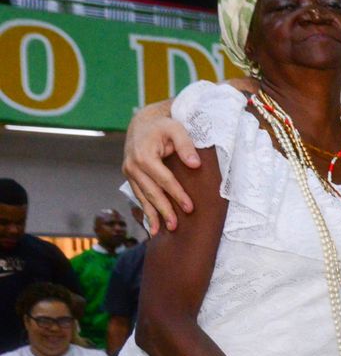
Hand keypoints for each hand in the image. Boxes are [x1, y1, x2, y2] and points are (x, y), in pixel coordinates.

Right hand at [123, 112, 200, 232]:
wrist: (143, 123)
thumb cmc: (163, 126)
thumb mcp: (177, 129)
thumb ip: (186, 145)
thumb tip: (195, 164)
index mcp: (144, 155)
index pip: (164, 180)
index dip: (177, 195)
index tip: (189, 208)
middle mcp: (133, 165)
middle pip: (151, 192)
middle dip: (163, 210)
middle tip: (175, 226)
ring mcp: (129, 172)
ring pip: (142, 197)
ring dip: (151, 215)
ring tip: (160, 232)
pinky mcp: (130, 176)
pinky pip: (138, 195)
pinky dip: (144, 210)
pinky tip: (151, 224)